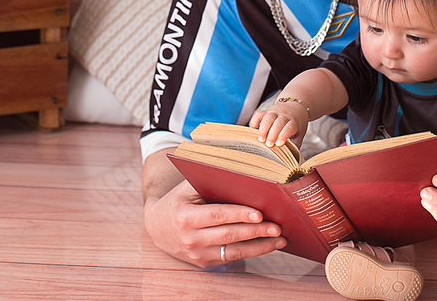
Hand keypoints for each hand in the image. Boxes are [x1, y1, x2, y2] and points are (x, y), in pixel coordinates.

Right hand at [144, 179, 286, 266]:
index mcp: (186, 216)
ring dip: (260, 246)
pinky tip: (267, 245)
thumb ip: (210, 181)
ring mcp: (197, 254)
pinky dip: (251, 252)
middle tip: (277, 227)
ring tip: (279, 240)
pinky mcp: (204, 263)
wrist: (157, 226)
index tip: (259, 214)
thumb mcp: (187, 188)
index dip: (239, 215)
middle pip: (229, 235)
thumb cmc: (179, 201)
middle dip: (256, 232)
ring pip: (234, 251)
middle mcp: (190, 238)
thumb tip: (242, 172)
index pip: (217, 216)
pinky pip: (231, 258)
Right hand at [249, 102, 306, 146]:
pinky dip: (255, 122)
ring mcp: (275, 111)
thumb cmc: (296, 124)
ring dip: (263, 129)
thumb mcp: (299, 134)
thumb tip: (290, 158)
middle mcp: (284, 115)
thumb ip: (295, 145)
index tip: (278, 144)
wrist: (295, 107)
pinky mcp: (267, 111)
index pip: (289, 127)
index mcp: (294, 122)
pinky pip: (259, 114)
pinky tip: (255, 130)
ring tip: (261, 140)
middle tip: (269, 145)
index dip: (283, 135)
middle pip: (278, 122)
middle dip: (272, 134)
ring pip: (268, 117)